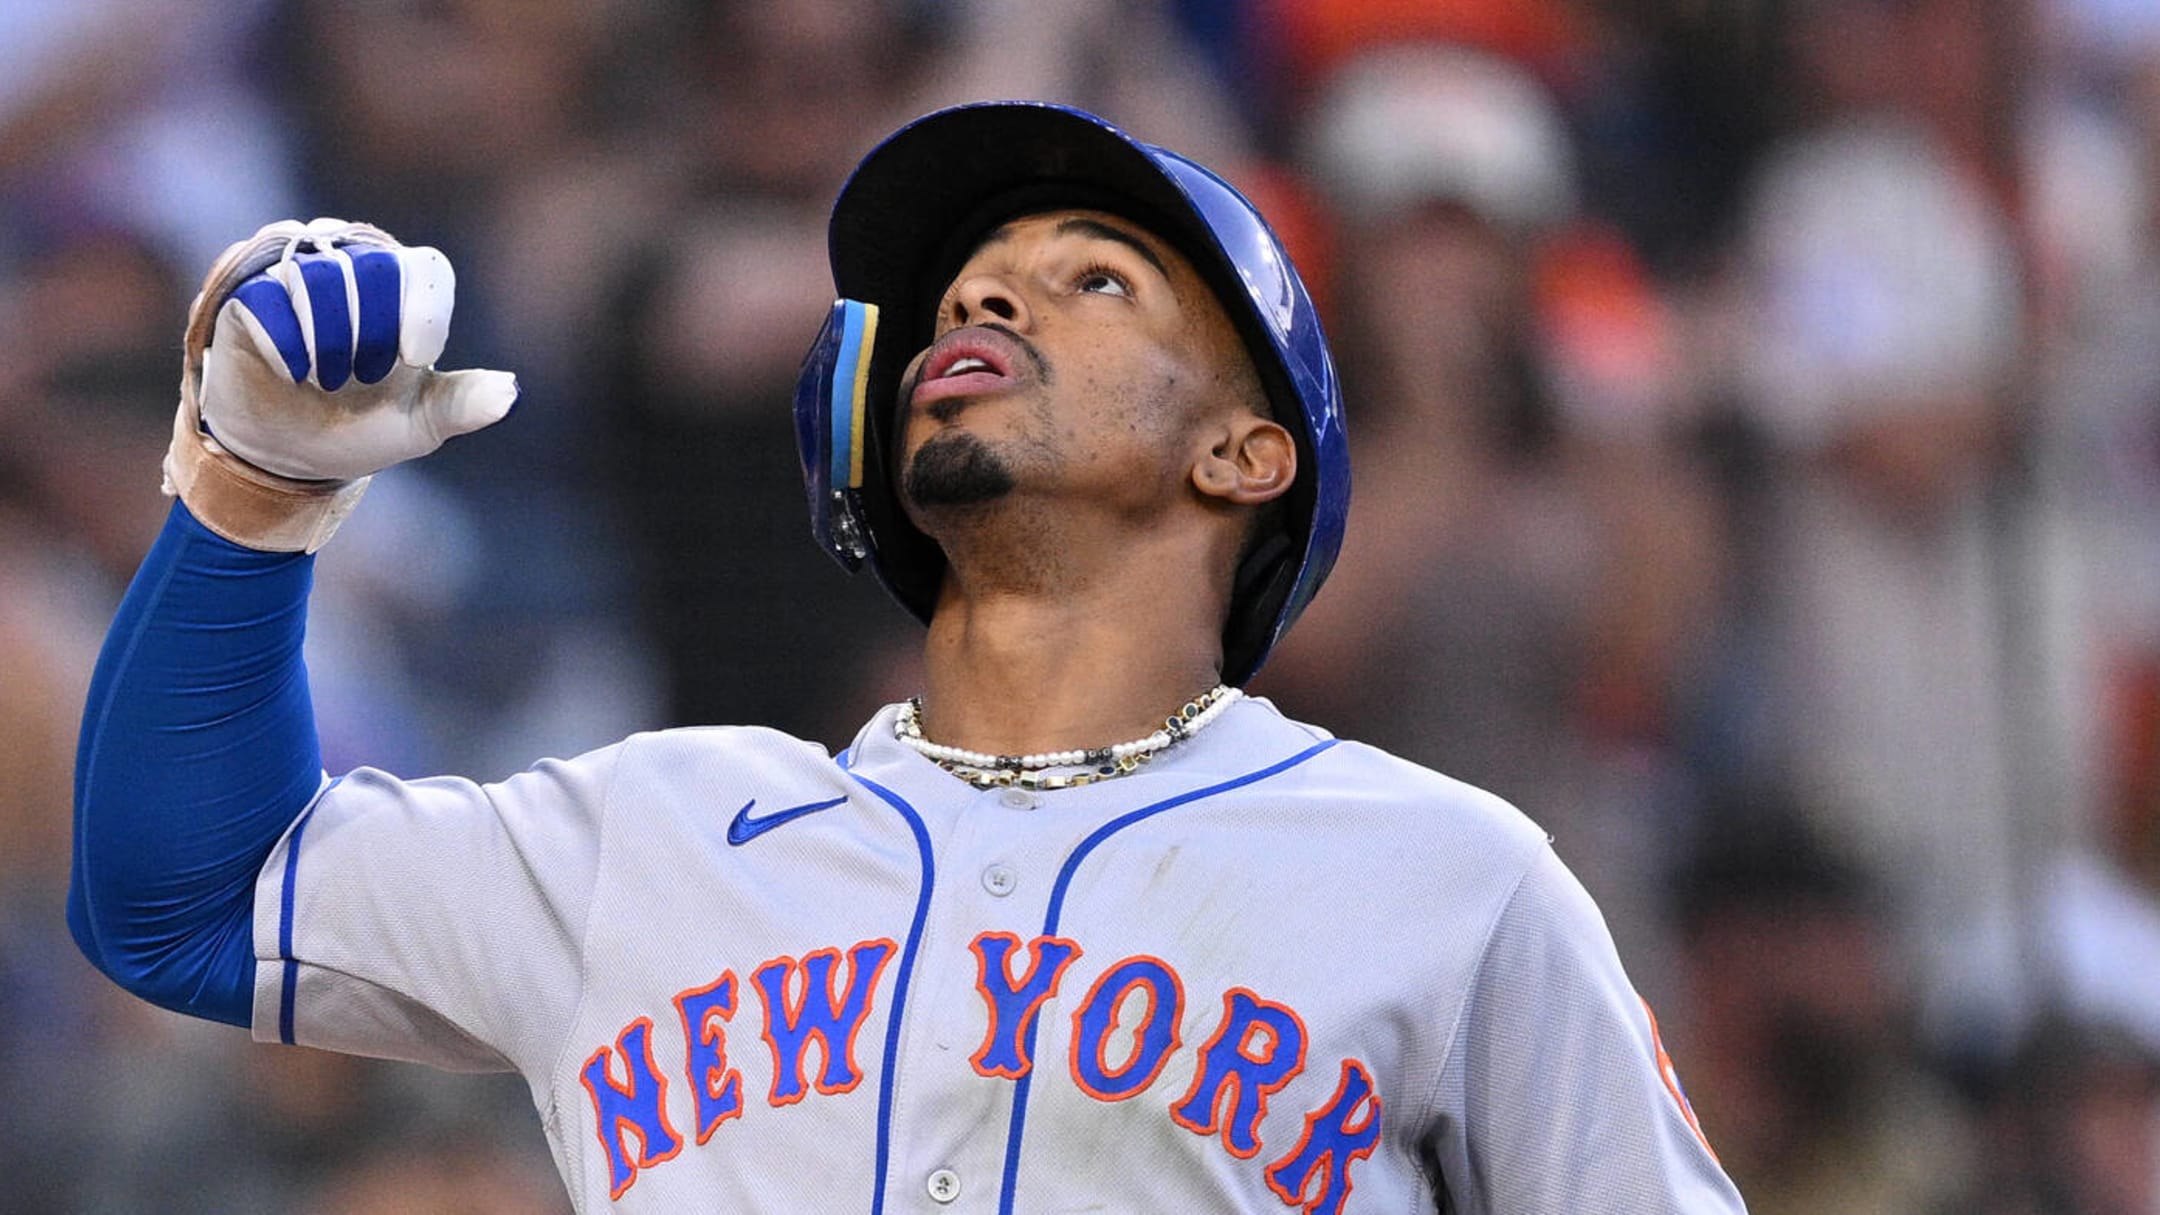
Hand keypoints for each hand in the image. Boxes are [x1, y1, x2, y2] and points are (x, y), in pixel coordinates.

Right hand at [198, 218, 516, 480]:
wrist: (289, 453)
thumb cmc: (361, 426)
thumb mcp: (420, 422)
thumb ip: (463, 403)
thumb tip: (511, 393)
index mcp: (405, 289)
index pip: (426, 269)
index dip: (423, 312)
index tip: (411, 360)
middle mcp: (352, 264)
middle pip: (372, 268)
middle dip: (370, 335)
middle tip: (360, 379)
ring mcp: (296, 271)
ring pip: (318, 276)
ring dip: (329, 341)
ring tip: (325, 378)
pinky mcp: (247, 291)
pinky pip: (267, 295)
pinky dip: (286, 344)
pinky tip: (290, 373)